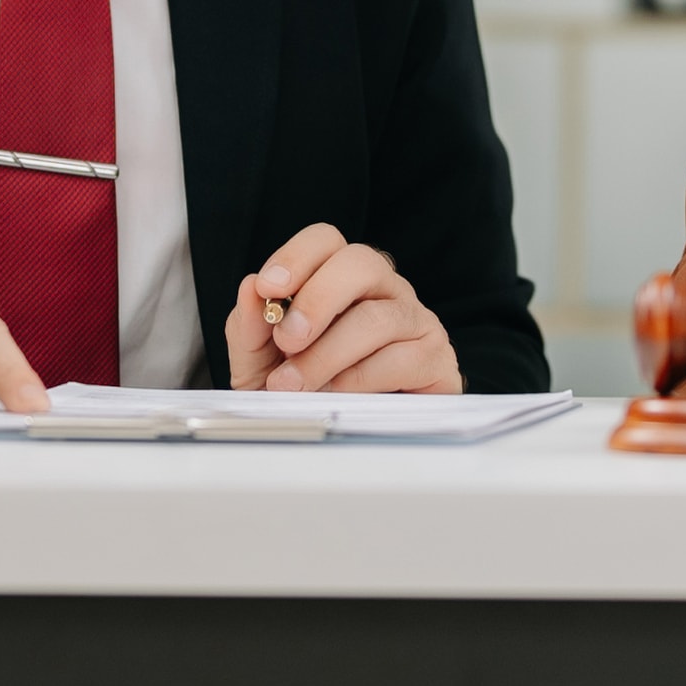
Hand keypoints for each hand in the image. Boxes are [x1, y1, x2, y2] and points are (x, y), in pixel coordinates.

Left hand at [228, 224, 460, 393]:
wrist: (344, 445)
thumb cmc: (305, 392)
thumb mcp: (261, 365)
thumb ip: (250, 328)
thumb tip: (250, 289)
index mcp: (339, 278)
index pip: (326, 240)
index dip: (296, 257)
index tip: (268, 288)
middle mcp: (382, 289)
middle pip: (361, 263)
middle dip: (317, 300)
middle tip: (287, 339)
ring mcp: (414, 319)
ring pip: (378, 317)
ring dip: (328, 353)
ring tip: (294, 385)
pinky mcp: (436, 357)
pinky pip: (402, 358)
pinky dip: (360, 379)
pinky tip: (337, 395)